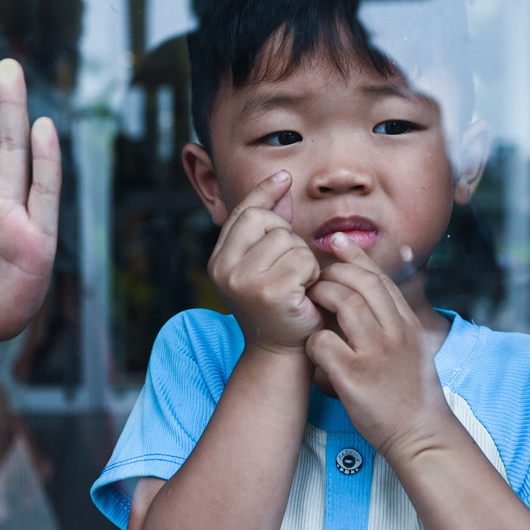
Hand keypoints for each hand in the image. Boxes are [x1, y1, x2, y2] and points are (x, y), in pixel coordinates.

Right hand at [208, 171, 321, 353]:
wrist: (282, 353)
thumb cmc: (280, 306)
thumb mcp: (268, 262)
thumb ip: (272, 225)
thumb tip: (281, 181)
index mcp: (218, 260)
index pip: (243, 212)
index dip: (265, 192)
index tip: (285, 177)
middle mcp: (223, 269)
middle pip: (265, 220)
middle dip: (287, 236)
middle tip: (290, 269)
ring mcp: (243, 281)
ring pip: (287, 239)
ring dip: (302, 258)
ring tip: (297, 284)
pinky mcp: (269, 292)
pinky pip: (302, 259)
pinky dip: (311, 273)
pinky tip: (305, 292)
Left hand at [305, 234, 449, 454]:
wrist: (420, 433)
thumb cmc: (411, 390)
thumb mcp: (414, 346)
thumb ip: (398, 315)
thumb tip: (394, 277)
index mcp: (407, 324)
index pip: (380, 278)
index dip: (356, 256)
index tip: (337, 241)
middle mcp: (395, 333)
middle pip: (362, 283)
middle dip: (334, 273)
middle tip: (316, 277)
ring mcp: (375, 354)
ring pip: (344, 305)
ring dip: (322, 298)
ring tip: (310, 303)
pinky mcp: (354, 377)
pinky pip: (323, 344)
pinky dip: (313, 340)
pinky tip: (313, 347)